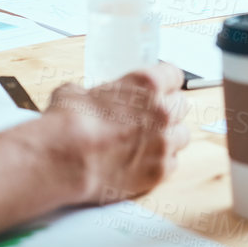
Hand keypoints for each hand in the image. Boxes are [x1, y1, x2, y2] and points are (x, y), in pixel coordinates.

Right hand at [43, 65, 190, 203]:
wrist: (66, 158)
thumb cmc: (70, 123)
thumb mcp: (78, 91)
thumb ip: (97, 93)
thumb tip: (88, 98)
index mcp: (146, 85)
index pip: (173, 75)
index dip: (166, 81)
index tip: (162, 87)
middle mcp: (161, 112)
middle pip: (181, 105)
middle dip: (168, 109)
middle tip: (151, 116)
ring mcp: (163, 143)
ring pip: (182, 136)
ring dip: (169, 136)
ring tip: (150, 141)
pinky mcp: (158, 171)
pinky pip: (172, 163)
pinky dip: (161, 162)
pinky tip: (145, 161)